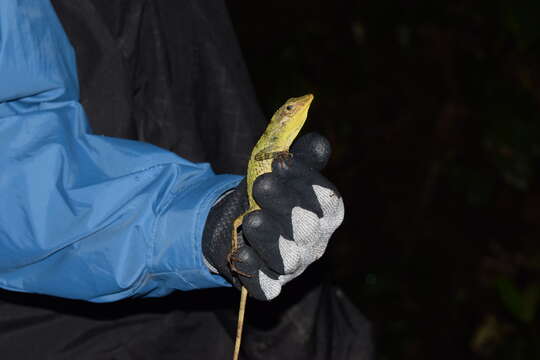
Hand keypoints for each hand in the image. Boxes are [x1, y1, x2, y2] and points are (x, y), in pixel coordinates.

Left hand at [202, 133, 343, 299]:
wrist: (239, 226)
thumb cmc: (269, 193)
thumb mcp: (282, 171)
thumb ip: (301, 156)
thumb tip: (319, 141)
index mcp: (326, 212)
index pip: (326, 199)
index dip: (306, 180)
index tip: (281, 161)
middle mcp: (314, 242)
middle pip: (307, 228)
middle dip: (285, 206)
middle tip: (262, 184)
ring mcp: (293, 266)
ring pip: (287, 259)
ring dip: (269, 238)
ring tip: (251, 219)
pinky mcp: (269, 285)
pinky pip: (264, 284)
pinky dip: (253, 271)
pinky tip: (240, 253)